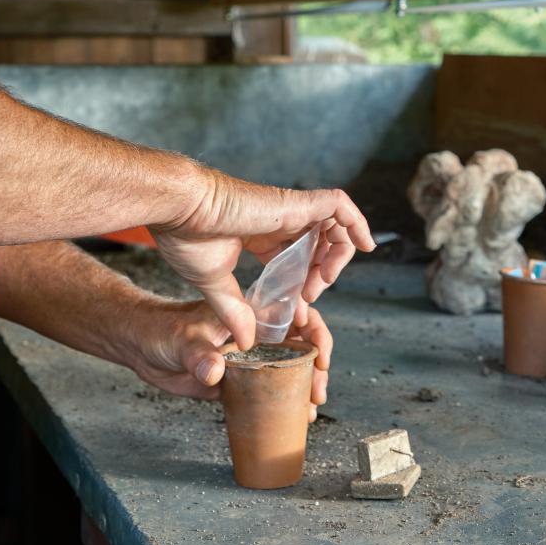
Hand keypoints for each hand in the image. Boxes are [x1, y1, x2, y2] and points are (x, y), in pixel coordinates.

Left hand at [125, 298, 334, 418]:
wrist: (140, 347)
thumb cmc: (161, 328)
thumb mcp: (181, 339)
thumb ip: (199, 354)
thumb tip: (215, 372)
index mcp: (248, 314)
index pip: (293, 313)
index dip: (313, 330)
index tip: (319, 352)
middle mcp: (255, 335)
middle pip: (299, 344)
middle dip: (317, 366)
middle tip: (318, 390)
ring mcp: (249, 358)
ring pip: (289, 369)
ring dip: (306, 386)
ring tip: (312, 407)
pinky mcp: (239, 381)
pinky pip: (268, 391)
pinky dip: (285, 402)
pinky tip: (298, 418)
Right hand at [150, 172, 372, 345]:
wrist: (180, 209)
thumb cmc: (188, 236)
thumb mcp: (214, 282)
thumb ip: (234, 310)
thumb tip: (246, 341)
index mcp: (260, 237)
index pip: (296, 258)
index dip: (303, 284)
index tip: (296, 309)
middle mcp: (278, 222)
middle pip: (319, 244)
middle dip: (323, 272)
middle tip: (310, 295)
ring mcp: (289, 211)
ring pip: (334, 225)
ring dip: (339, 254)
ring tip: (326, 279)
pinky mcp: (295, 204)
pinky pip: (339, 205)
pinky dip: (356, 221)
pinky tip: (365, 244)